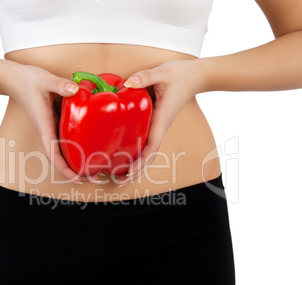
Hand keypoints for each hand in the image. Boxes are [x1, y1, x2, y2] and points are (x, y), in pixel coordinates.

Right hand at [2, 62, 96, 182]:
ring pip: (64, 151)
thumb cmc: (28, 80)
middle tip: (96, 177)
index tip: (78, 179)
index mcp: (45, 127)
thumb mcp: (44, 80)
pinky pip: (67, 139)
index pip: (53, 154)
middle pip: (61, 159)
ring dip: (78, 161)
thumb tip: (76, 89)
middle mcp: (48, 131)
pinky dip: (78, 147)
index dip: (65, 169)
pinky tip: (91, 148)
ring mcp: (52, 129)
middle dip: (76, 171)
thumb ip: (60, 85)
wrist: (15, 79)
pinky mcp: (56, 122)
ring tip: (97, 168)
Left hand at [114, 59, 205, 185]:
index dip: (141, 160)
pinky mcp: (157, 122)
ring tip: (119, 175)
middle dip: (136, 170)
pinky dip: (138, 153)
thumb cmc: (181, 74)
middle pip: (150, 155)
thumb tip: (126, 84)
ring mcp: (159, 126)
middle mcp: (161, 126)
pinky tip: (126, 156)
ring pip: (149, 150)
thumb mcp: (162, 72)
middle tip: (119, 181)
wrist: (196, 76)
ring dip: (137, 165)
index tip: (130, 171)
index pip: (152, 145)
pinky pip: (147, 141)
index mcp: (162, 119)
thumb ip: (144, 77)